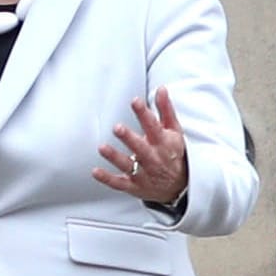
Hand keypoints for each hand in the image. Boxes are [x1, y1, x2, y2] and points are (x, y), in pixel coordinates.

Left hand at [93, 86, 189, 203]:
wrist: (180, 186)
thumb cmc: (174, 153)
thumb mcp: (174, 131)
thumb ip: (165, 110)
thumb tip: (161, 89)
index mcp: (162, 143)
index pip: (153, 126)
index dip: (144, 114)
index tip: (135, 101)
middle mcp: (153, 158)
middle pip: (140, 147)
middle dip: (129, 138)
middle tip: (117, 128)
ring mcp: (143, 173)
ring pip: (128, 165)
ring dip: (115, 157)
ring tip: (102, 148)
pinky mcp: (133, 186)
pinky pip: (119, 183)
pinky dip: (107, 179)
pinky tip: (95, 171)